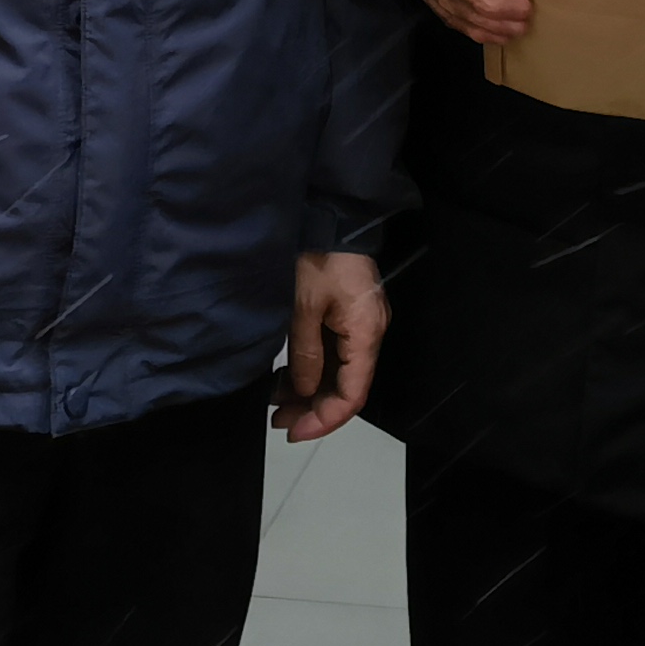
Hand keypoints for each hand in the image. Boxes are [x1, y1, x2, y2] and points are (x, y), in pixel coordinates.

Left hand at [281, 250, 387, 442]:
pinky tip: (285, 377)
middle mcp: (369, 334)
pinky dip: (311, 369)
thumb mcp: (303, 305)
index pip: (351, 394)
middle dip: (312, 408)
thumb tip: (305, 390)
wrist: (329, 215)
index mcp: (366, 333)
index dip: (324, 419)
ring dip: (309, 390)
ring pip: (339, 372)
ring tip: (275, 400)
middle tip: (276, 419)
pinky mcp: (348, 315)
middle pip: (347, 387)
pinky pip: (334, 354)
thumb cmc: (317, 256)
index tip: (292, 431)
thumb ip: (305, 353)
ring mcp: (359, 325)